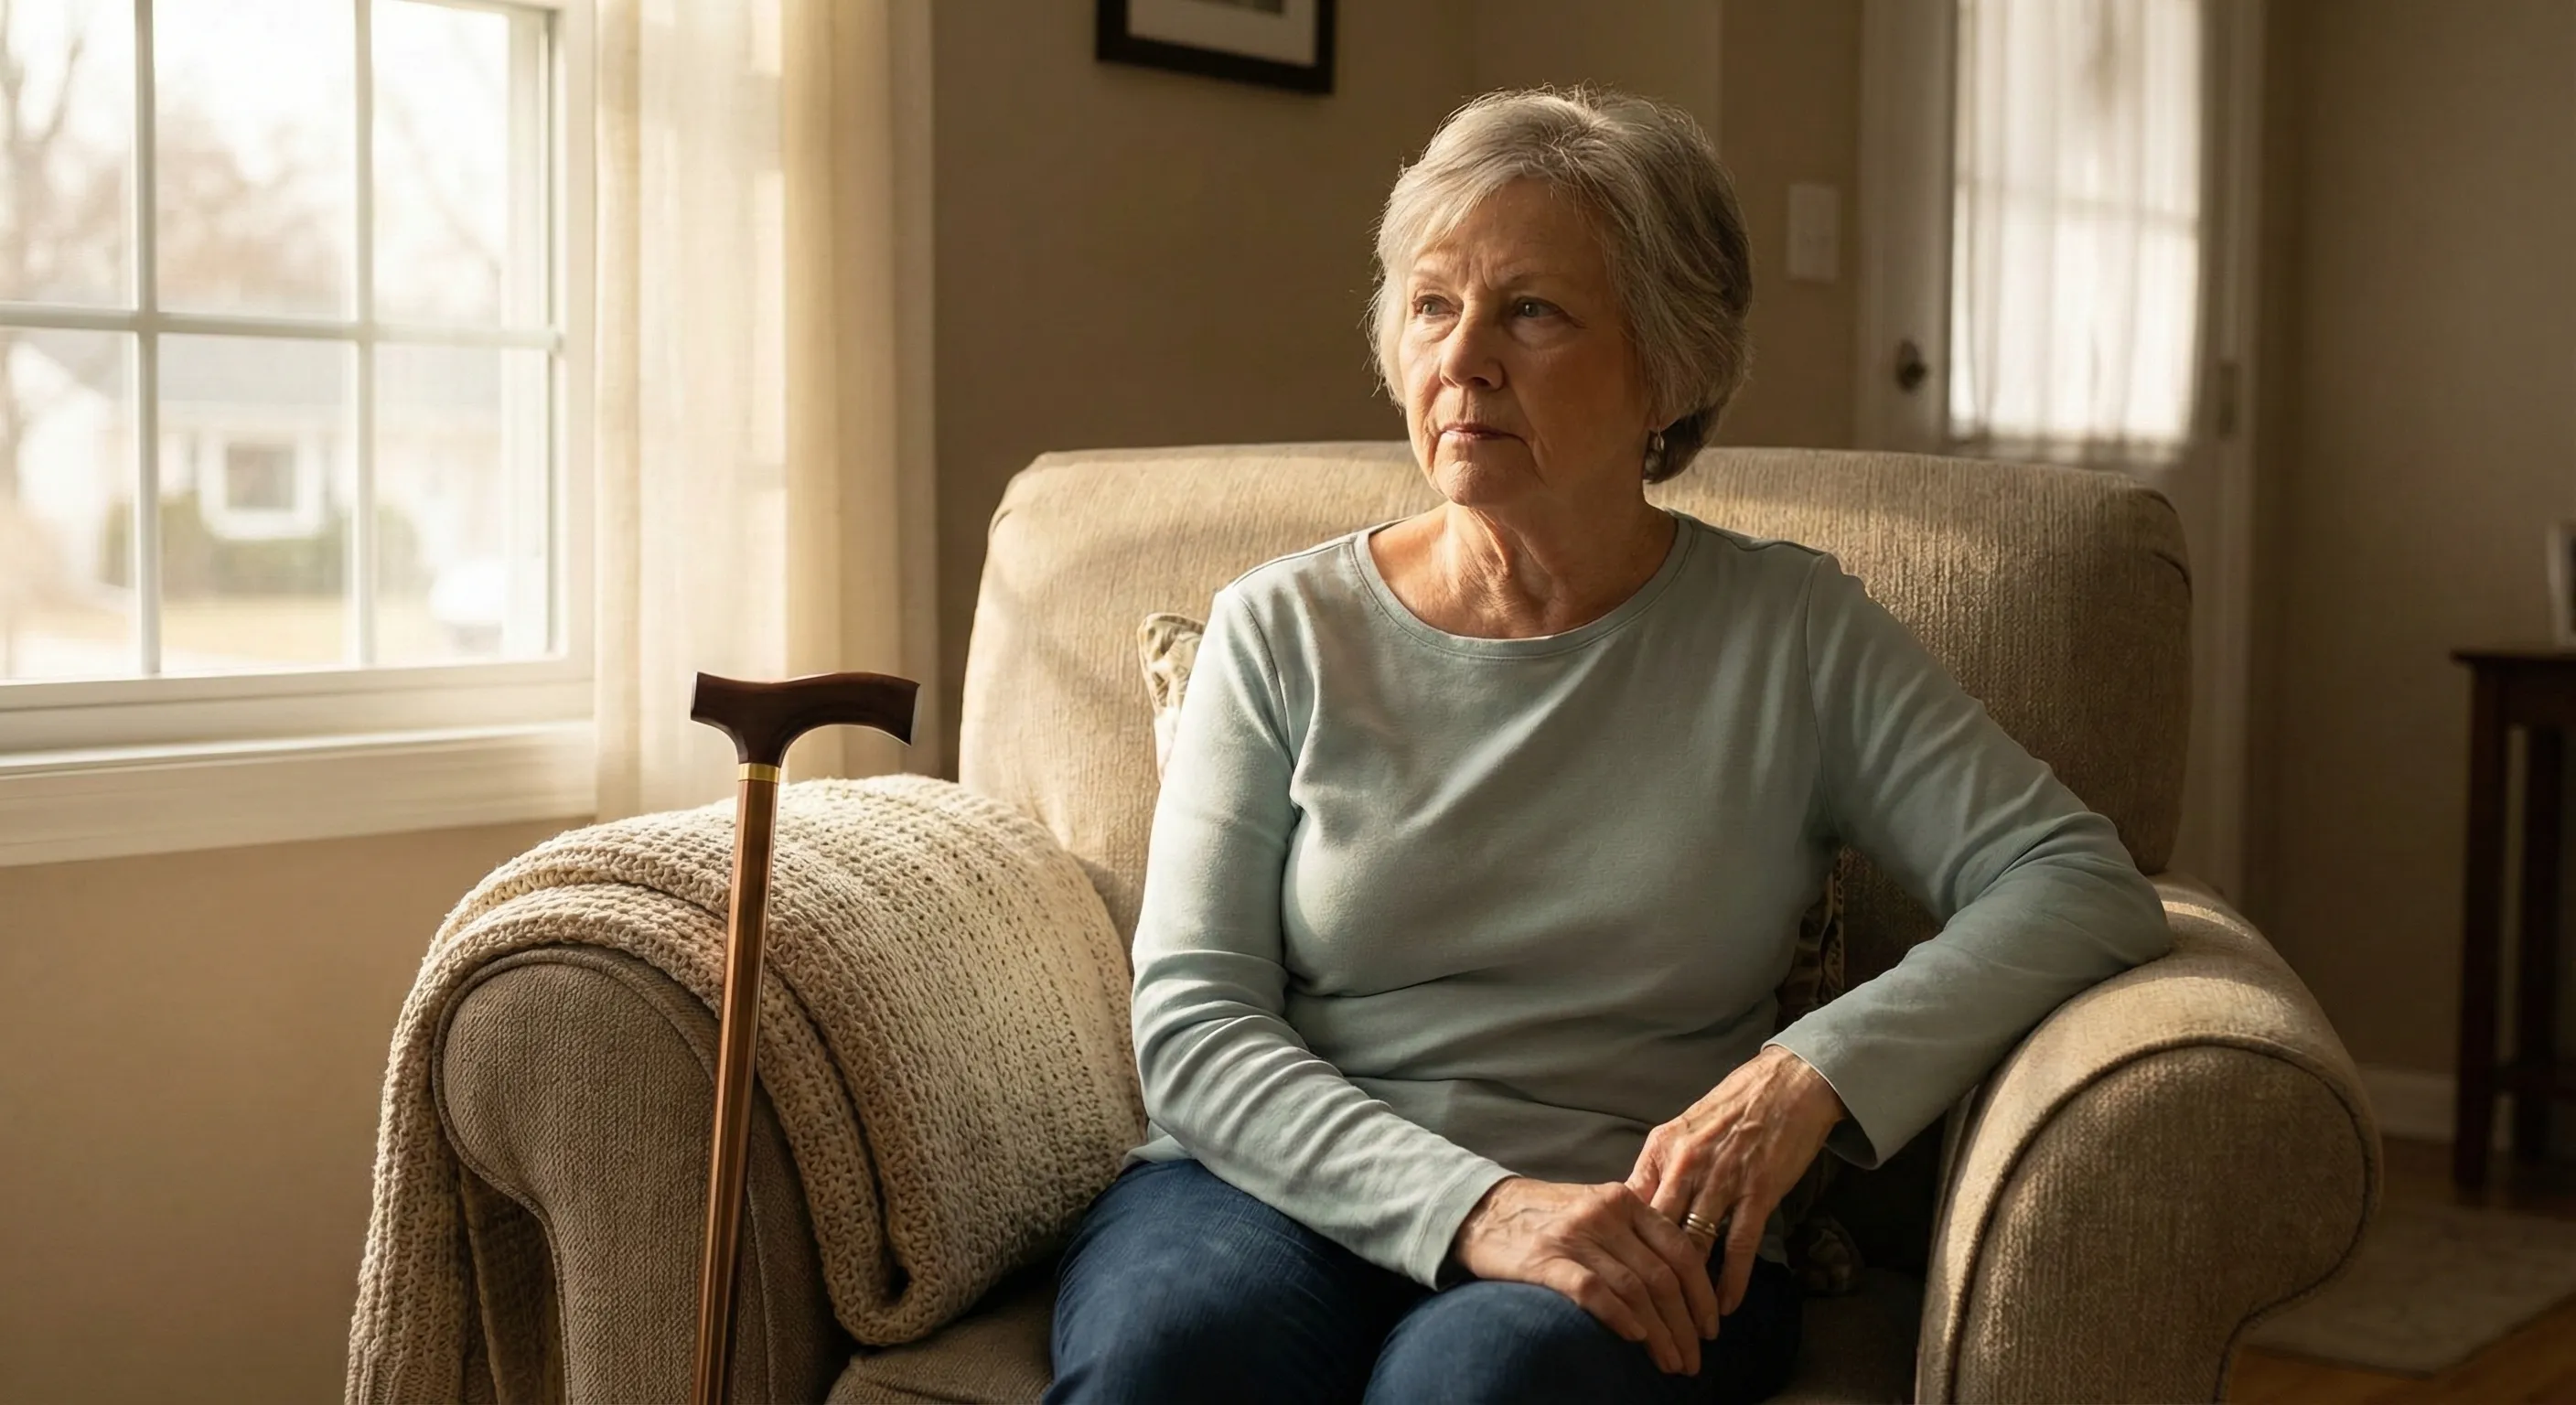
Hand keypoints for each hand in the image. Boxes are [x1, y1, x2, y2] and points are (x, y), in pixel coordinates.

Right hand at [1449, 1176, 1720, 1375]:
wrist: (1481, 1211)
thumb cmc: (1544, 1217)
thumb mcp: (1596, 1207)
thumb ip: (1634, 1232)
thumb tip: (1680, 1279)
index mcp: (1623, 1200)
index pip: (1680, 1249)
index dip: (1702, 1294)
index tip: (1711, 1327)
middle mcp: (1604, 1214)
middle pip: (1662, 1276)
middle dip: (1685, 1325)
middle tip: (1693, 1359)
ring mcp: (1574, 1236)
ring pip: (1635, 1290)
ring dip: (1660, 1333)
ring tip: (1671, 1363)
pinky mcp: (1545, 1260)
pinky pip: (1594, 1292)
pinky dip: (1621, 1318)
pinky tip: (1636, 1339)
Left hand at [1627, 1045, 1847, 1316]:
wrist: (1789, 1084)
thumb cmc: (1734, 1108)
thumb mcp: (1683, 1131)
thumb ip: (1658, 1170)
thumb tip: (1630, 1209)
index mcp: (1661, 1150)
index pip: (1629, 1209)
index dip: (1621, 1248)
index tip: (1616, 1281)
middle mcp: (1685, 1165)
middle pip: (1655, 1234)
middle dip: (1649, 1278)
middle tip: (1646, 1315)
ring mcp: (1722, 1180)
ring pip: (1693, 1246)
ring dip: (1689, 1290)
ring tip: (1684, 1323)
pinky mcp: (1758, 1191)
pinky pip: (1738, 1246)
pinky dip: (1730, 1281)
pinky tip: (1725, 1306)